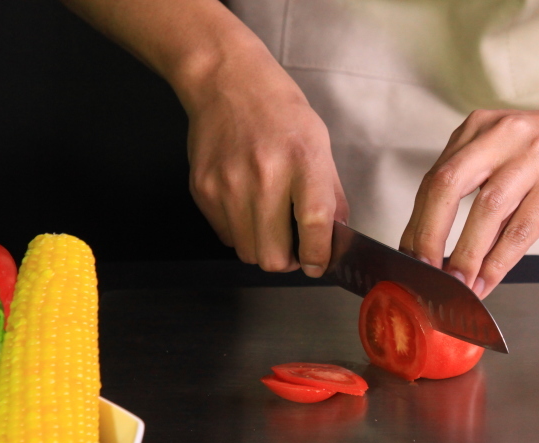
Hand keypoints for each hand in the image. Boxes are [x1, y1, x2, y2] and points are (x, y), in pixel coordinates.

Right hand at [181, 44, 346, 275]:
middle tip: (294, 247)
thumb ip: (330, 196)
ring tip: (271, 225)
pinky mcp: (203, 190)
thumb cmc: (279, 112)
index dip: (318, 256)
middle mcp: (264, 175)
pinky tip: (247, 206)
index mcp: (303, 161)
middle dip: (288, 261)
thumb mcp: (320, 144)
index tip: (318, 264)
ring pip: (248, 254)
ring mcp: (228, 184)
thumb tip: (335, 240)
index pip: (314, 225)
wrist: (226, 83)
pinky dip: (241, 232)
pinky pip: (227, 236)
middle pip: (273, 257)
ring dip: (263, 248)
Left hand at [399, 77, 538, 297]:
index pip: (435, 178)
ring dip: (467, 256)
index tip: (408, 258)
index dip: (417, 223)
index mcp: (478, 129)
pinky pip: (522, 228)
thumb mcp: (504, 153)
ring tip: (457, 286)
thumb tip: (438, 248)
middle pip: (448, 185)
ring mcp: (533, 158)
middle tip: (423, 272)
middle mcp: (502, 136)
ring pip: (487, 210)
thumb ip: (473, 188)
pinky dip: (500, 260)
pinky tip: (489, 281)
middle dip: (429, 235)